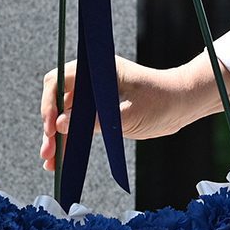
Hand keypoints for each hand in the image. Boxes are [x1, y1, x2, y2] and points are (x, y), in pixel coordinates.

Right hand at [39, 56, 221, 170]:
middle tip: (48, 150)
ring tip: (50, 160)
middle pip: (58, 100)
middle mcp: (91, 80)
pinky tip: (60, 158)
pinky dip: (69, 140)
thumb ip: (96, 120)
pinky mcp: (99, 112)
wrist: (181, 105)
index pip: (60, 80)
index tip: (50, 127)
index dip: (49, 103)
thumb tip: (61, 125)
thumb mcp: (128, 114)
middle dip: (50, 125)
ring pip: (65, 116)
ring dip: (57, 137)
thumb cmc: (160, 100)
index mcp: (97, 69)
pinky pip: (78, 125)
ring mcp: (94, 97)